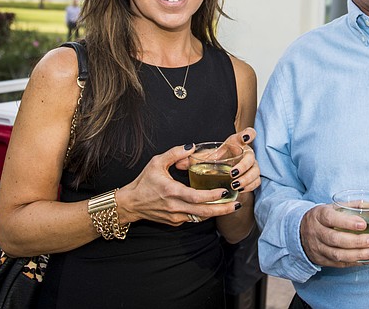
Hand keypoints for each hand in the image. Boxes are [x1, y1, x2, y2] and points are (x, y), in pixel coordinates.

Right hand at [119, 144, 241, 225]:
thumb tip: (192, 146)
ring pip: (200, 217)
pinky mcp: (175, 222)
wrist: (131, 204)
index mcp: (171, 192)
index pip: (195, 197)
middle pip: (203, 212)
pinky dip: (204, 213)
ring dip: (216, 213)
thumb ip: (174, 153)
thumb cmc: (144, 182)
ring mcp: (175, 217)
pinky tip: (215, 207)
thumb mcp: (156, 163)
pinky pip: (193, 218)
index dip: (212, 196)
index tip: (225, 191)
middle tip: (237, 203)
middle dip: (222, 209)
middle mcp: (175, 207)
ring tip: (231, 205)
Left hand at [172, 128, 260, 193]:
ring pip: (255, 171)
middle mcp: (245, 154)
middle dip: (243, 165)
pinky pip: (256, 182)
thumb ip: (193, 158)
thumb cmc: (215, 162)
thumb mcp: (205, 158)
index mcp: (235, 144)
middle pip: (251, 156)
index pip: (247, 134)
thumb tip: (179, 163)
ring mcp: (251, 166)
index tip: (247, 137)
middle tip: (232, 174)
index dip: (249, 134)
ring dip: (246, 178)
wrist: (224, 175)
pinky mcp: (252, 178)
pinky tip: (240, 190)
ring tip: (235, 185)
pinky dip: (249, 186)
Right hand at [299, 204, 368, 267]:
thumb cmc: (323, 217)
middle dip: (355, 241)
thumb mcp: (334, 207)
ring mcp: (317, 248)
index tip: (363, 224)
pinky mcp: (321, 260)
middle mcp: (316, 232)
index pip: (330, 218)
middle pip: (334, 239)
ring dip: (357, 255)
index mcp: (318, 215)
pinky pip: (339, 264)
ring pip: (337, 255)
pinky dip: (355, 263)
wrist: (300, 232)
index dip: (347, 222)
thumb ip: (355, 206)